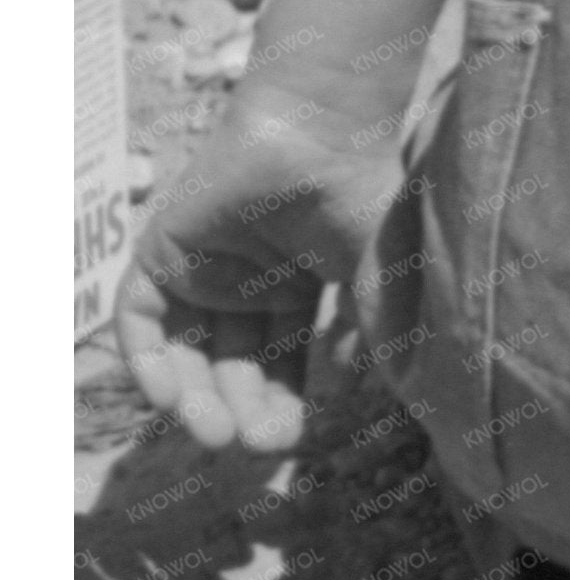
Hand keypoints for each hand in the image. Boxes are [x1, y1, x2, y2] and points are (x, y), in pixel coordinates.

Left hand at [112, 89, 402, 455]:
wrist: (322, 133)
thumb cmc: (368, 199)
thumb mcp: (383, 284)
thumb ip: (386, 342)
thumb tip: (417, 401)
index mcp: (303, 282)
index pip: (284, 358)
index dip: (287, 401)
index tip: (299, 438)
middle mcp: (250, 278)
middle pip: (235, 363)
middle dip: (245, 408)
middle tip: (257, 446)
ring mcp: (205, 265)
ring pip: (188, 349)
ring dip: (197, 398)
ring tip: (215, 436)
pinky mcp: (162, 250)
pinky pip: (143, 320)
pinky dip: (150, 362)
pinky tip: (171, 400)